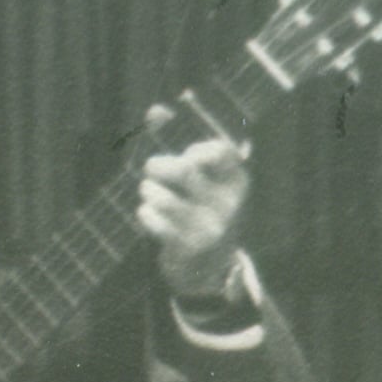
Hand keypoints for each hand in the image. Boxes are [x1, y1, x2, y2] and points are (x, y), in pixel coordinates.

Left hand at [135, 114, 254, 301]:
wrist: (210, 270)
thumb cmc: (201, 215)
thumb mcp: (207, 186)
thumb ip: (186, 151)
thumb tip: (154, 110)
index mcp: (237, 182)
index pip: (222, 152)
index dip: (198, 148)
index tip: (187, 155)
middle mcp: (228, 203)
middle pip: (184, 171)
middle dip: (159, 166)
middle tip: (151, 169)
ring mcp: (209, 226)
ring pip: (164, 197)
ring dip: (149, 192)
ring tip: (149, 193)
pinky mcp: (188, 246)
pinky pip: (154, 220)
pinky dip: (145, 214)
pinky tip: (147, 215)